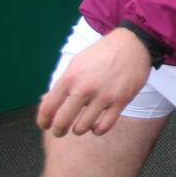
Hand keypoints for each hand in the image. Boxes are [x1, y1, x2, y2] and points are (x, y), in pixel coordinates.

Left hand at [36, 27, 151, 136]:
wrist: (132, 44)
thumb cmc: (101, 54)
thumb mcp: (76, 63)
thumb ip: (62, 84)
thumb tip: (45, 102)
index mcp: (70, 77)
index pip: (48, 107)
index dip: (43, 120)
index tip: (45, 125)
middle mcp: (85, 87)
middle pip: (63, 121)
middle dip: (58, 130)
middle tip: (60, 131)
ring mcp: (104, 95)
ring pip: (83, 127)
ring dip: (78, 130)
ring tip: (80, 127)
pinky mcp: (121, 101)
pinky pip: (104, 126)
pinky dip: (97, 130)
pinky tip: (96, 126)